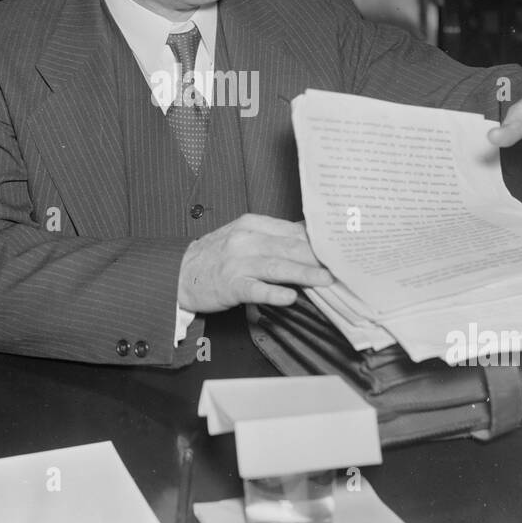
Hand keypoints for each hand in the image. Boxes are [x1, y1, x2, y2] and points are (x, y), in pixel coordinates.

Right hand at [177, 214, 333, 313]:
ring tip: (325, 280)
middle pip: (289, 247)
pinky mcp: (229, 285)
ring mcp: (237, 262)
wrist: (178, 272)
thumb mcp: (243, 235)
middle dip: (318, 257)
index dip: (319, 240)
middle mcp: (245, 239)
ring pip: (276, 266)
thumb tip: (310, 236)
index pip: (292, 230)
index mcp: (252, 224)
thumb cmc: (216, 255)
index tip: (342, 247)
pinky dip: (273, 294)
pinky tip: (290, 298)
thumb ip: (274, 236)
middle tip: (343, 265)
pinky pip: (255, 289)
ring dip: (304, 273)